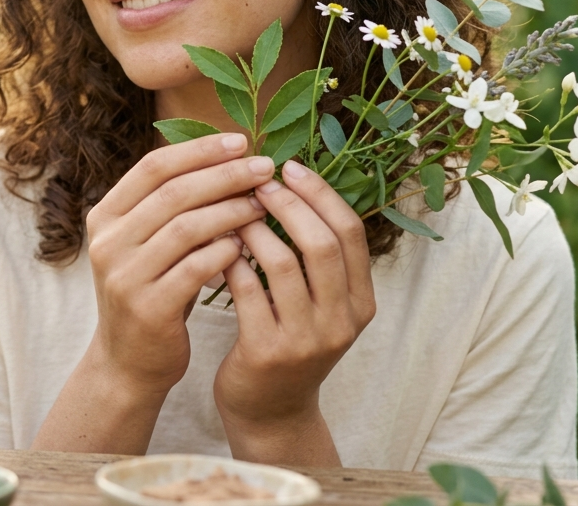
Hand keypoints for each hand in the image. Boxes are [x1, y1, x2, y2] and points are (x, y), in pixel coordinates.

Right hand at [84, 133, 273, 395]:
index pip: (153, 167)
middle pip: (172, 192)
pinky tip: (249, 245)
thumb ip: (171, 207)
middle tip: (264, 168)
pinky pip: (195, 268)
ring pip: (186, 227)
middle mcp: (108, 242)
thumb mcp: (148, 245)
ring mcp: (124, 275)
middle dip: (224, 175)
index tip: (241, 141)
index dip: (199, 150)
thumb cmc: (152, 293)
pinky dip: (225, 252)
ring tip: (265, 204)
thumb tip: (228, 156)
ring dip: (231, 211)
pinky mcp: (147, 307)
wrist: (129, 363)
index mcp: (106, 217)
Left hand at [213, 159, 375, 463]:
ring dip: (254, 228)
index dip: (321, 195)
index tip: (290, 167)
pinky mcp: (268, 352)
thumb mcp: (317, 304)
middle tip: (258, 180)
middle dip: (288, 204)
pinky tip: (216, 245)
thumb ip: (315, 257)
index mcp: (361, 302)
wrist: (269, 410)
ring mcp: (307, 339)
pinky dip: (231, 261)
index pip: (350, 233)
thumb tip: (290, 181)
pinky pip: (248, 292)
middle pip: (321, 243)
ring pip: (283, 264)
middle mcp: (342, 321)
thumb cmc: (287, 341)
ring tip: (233, 208)